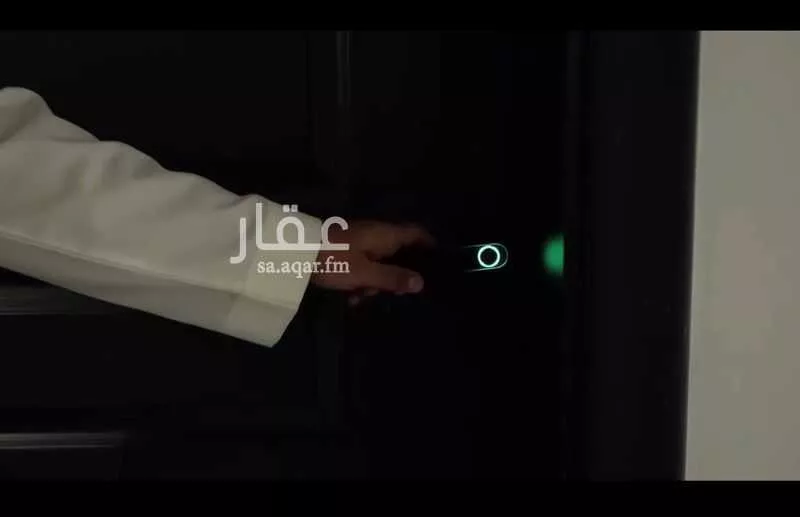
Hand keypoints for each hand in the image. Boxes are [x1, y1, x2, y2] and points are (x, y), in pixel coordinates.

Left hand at [311, 220, 434, 305]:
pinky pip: (362, 265)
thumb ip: (392, 278)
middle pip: (398, 253)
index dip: (430, 246)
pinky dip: (360, 280)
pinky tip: (350, 296)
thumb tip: (420, 282)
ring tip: (362, 298)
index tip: (437, 264)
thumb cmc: (334, 260)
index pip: (417, 234)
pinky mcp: (346, 250)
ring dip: (374, 282)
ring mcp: (360, 241)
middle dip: (396, 275)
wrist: (294, 252)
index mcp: (385, 234)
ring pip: (379, 262)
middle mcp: (376, 234)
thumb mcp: (365, 274)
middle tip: (392, 294)